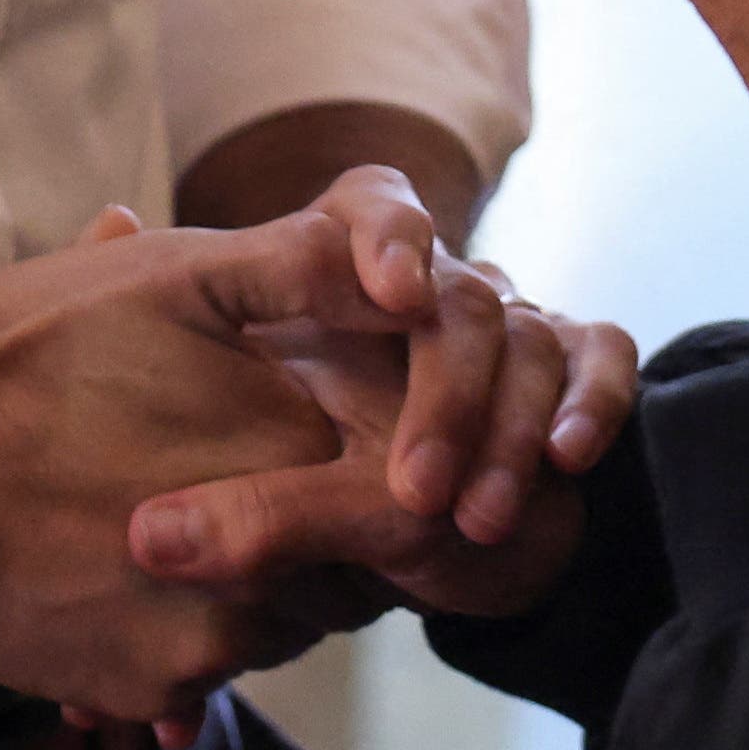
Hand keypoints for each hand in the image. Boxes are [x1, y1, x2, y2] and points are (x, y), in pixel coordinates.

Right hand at [0, 210, 368, 721]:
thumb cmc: (30, 353)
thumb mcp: (169, 275)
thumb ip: (304, 267)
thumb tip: (407, 278)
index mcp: (297, 458)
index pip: (392, 484)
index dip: (365, 459)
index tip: (314, 434)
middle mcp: (275, 572)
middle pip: (347, 570)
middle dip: (316, 534)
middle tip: (248, 481)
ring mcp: (208, 647)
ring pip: (280, 628)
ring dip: (255, 587)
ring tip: (184, 522)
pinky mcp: (143, 691)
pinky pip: (203, 676)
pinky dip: (184, 631)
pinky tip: (125, 572)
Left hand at [126, 281, 632, 633]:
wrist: (474, 545)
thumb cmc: (356, 508)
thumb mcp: (305, 513)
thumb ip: (238, 512)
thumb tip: (144, 542)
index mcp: (352, 282)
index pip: (373, 203)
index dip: (386, 235)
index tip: (392, 294)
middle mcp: (438, 288)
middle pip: (460, 293)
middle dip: (446, 397)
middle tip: (419, 490)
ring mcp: (515, 321)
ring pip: (529, 335)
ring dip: (507, 429)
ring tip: (475, 520)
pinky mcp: (578, 364)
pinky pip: (605, 352)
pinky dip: (592, 397)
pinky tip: (566, 456)